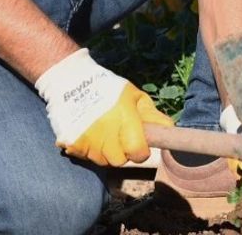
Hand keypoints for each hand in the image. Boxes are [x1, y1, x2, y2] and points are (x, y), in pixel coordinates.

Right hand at [34, 48, 173, 166]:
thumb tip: (168, 129)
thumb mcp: (134, 96)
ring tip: (104, 135)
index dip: (140, 151)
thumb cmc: (108, 88)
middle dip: (123, 153)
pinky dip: (89, 150)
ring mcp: (87, 139)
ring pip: (102, 161)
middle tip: (120, 139)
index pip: (137, 153)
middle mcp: (106, 132)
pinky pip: (85, 157)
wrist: (72, 80)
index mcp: (124, 118)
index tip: (139, 145)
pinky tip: (90, 135)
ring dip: (106, 152)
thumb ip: (151, 115)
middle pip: (119, 160)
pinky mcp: (72, 143)